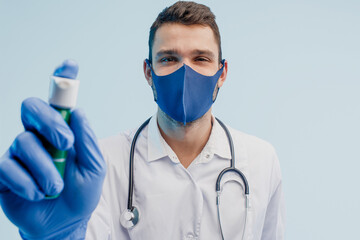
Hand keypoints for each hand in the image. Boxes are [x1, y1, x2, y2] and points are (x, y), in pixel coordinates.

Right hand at [0, 61, 105, 238]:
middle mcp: (38, 136)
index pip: (58, 101)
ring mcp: (19, 152)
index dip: (61, 80)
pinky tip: (37, 193)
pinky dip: (28, 183)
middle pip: (31, 107)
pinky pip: (8, 167)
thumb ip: (87, 141)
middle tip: (66, 143)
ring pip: (24, 142)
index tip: (70, 65)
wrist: (65, 223)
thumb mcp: (93, 168)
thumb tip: (79, 113)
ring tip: (55, 186)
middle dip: (50, 122)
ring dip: (46, 168)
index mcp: (61, 131)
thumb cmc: (80, 194)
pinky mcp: (4, 171)